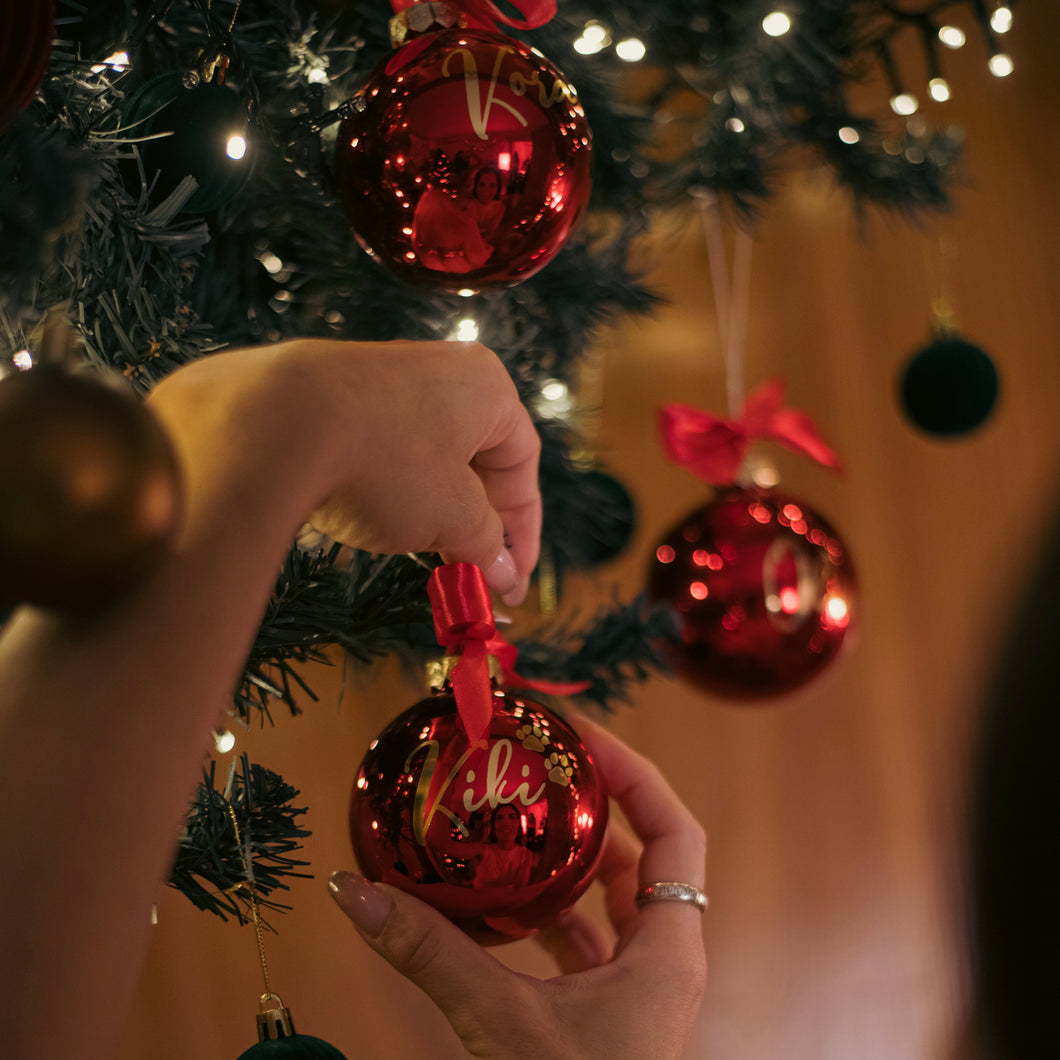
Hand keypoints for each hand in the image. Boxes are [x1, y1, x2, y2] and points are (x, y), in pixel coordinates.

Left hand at [148, 339, 540, 602]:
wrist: (271, 422)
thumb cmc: (385, 463)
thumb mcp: (451, 514)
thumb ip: (486, 543)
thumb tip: (503, 573)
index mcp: (486, 386)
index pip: (522, 464)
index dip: (522, 532)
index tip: (511, 583)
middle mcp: (441, 370)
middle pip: (477, 459)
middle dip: (477, 524)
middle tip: (472, 577)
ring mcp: (383, 377)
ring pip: (428, 457)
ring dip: (434, 511)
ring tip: (425, 557)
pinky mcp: (335, 394)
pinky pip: (383, 448)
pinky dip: (392, 490)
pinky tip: (376, 523)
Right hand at [328, 720, 707, 1058]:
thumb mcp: (499, 1024)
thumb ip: (430, 953)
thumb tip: (355, 889)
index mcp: (667, 952)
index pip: (675, 830)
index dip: (636, 773)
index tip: (582, 738)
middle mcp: (663, 961)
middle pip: (644, 856)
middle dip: (593, 807)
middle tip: (539, 767)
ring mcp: (639, 990)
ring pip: (614, 900)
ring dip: (571, 861)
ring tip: (517, 819)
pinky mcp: (610, 1014)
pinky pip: (589, 941)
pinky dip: (553, 913)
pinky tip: (507, 905)